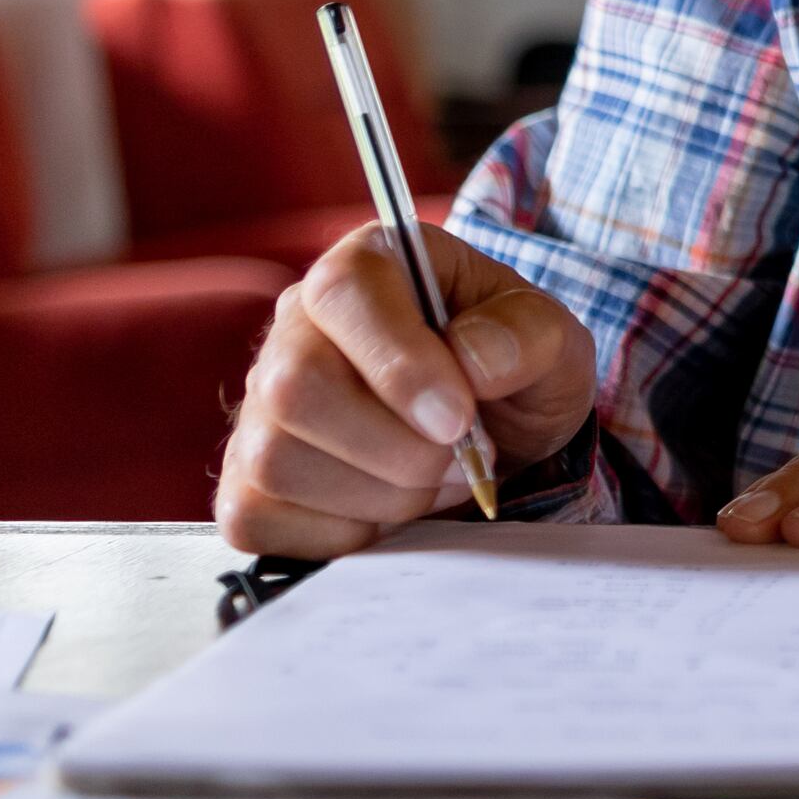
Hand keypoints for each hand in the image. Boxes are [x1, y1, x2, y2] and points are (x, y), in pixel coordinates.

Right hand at [217, 226, 596, 556]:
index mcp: (368, 264)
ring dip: (378, 495)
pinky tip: (388, 511)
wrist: (499, 435)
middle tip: (461, 461)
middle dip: (394, 448)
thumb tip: (472, 360)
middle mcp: (294, 328)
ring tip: (436, 482)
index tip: (459, 419)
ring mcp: (260, 406)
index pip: (343, 293)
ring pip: (274, 460)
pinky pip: (258, 518)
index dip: (399, 364)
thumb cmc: (514, 372)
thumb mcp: (552, 340)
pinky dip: (340, 534)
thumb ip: (527, 335)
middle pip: (294, 387)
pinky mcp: (246, 479)